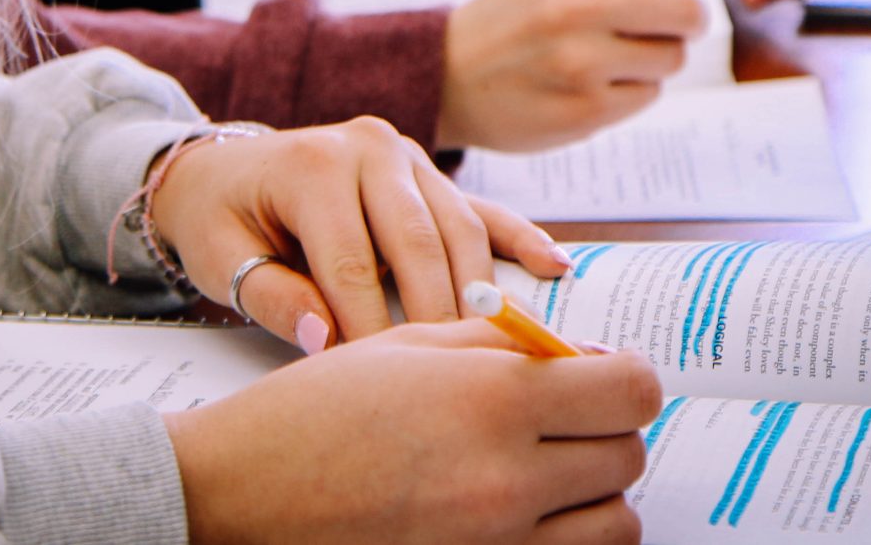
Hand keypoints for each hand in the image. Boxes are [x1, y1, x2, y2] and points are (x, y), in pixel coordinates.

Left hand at [149, 118, 571, 350]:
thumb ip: (272, 297)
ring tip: (506, 352)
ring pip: (459, 228)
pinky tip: (554, 268)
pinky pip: (481, 206)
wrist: (223, 172)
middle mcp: (367, 148)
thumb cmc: (222, 222)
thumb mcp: (222, 258)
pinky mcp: (429, 172)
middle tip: (458, 388)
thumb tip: (325, 340)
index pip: (353, 262)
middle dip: (437, 319)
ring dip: (483, 291)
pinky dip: (519, 237)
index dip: (368, 330)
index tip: (382, 392)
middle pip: (419, 244)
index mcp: (312, 167)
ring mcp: (406, 155)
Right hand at [166, 317, 657, 544]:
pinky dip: (566, 540)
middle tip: (563, 419)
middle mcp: (508, 478)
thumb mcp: (406, 347)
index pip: (630, 391)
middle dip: (607, 431)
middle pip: (628, 455)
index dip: (626, 378)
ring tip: (547, 472)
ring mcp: (497, 544)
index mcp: (492, 399)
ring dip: (596, 494)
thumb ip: (503, 345)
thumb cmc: (311, 416)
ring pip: (617, 523)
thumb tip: (580, 358)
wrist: (240, 497)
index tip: (604, 377)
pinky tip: (524, 515)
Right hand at [439, 0, 717, 151]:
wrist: (451, 73)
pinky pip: (649, 94)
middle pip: (691, 10)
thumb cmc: (523, 7)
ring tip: (614, 52)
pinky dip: (632, 88)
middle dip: (684, 19)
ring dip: (656, 56)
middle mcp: (577, 5)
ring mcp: (581, 62)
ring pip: (674, 57)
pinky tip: (594, 81)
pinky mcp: (586, 110)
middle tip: (656, 23)